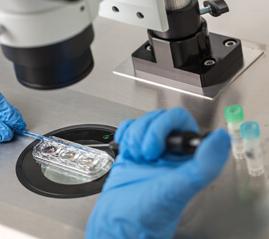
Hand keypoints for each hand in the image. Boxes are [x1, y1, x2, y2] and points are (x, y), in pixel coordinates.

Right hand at [86, 107, 229, 238]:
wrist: (118, 222)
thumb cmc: (148, 214)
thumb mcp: (179, 189)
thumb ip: (204, 164)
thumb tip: (222, 138)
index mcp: (187, 158)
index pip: (181, 121)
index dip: (166, 127)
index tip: (160, 147)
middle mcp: (170, 153)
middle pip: (159, 117)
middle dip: (147, 133)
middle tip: (146, 155)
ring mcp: (150, 151)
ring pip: (142, 122)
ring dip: (134, 137)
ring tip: (136, 156)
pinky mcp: (132, 152)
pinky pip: (129, 128)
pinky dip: (124, 134)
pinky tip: (127, 149)